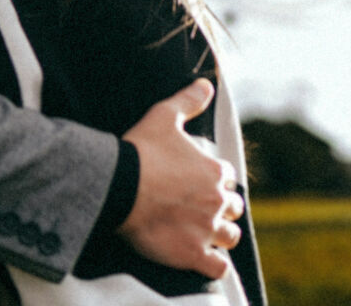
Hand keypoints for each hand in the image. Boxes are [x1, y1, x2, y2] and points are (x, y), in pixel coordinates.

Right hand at [118, 78, 241, 277]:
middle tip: (201, 210)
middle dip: (221, 208)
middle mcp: (217, 201)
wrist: (118, 187)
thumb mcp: (165, 116)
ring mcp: (207, 229)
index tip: (199, 184)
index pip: (227, 179)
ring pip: (229, 237)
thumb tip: (207, 84)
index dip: (215, 181)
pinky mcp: (192, 254)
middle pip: (232, 208)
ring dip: (221, 235)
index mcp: (216, 171)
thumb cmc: (141, 151)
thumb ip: (188, 100)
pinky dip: (214, 264)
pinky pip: (218, 267)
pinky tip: (205, 260)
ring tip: (205, 234)